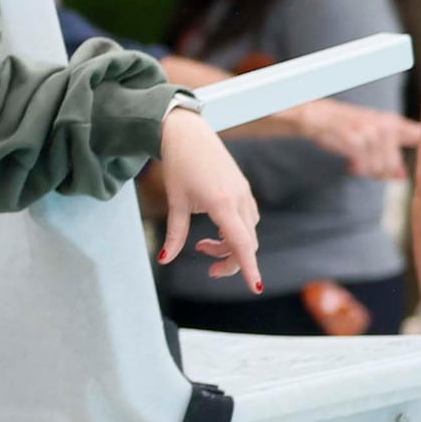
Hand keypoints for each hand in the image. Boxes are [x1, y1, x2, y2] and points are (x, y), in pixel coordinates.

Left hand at [156, 104, 263, 290]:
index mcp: (222, 204)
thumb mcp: (175, 202)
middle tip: (209, 269)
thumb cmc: (179, 165)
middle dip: (231, 261)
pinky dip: (235, 232)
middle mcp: (239, 199)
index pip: (242, 243)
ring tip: (202, 246)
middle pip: (247, 243)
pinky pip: (248, 219)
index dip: (249, 267)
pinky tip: (217, 231)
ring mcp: (244, 193)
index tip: (256, 287)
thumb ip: (174, 234)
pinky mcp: (242, 189)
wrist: (187, 134)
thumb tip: (165, 259)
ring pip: (248, 232)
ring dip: (231, 246)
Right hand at [284, 97, 420, 180]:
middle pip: (394, 163)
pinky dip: (357, 169)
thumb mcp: (372, 136)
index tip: (406, 166)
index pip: (420, 135)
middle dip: (381, 172)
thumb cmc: (345, 128)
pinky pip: (363, 165)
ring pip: (379, 167)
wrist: (317, 116)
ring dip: (367, 171)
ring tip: (356, 165)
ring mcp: (370, 130)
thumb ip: (390, 155)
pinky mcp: (355, 138)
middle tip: (368, 168)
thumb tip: (403, 177)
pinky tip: (351, 166)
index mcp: (393, 122)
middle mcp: (385, 124)